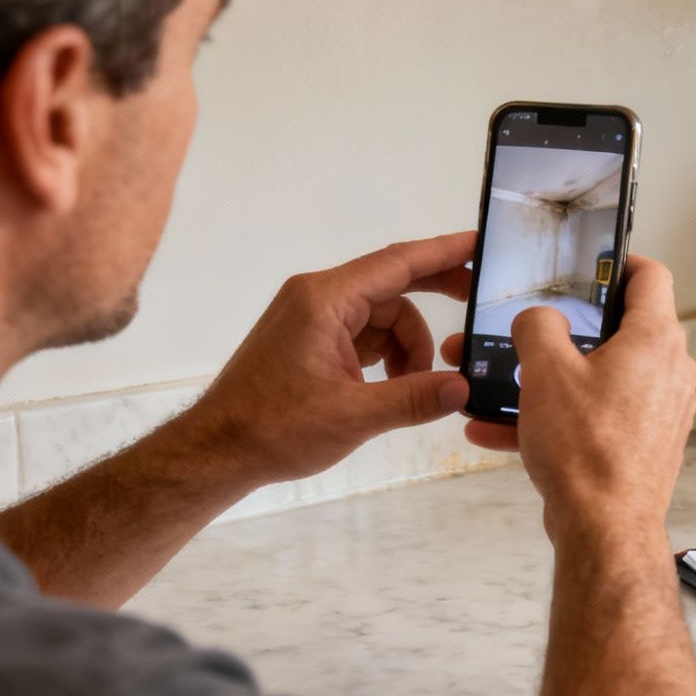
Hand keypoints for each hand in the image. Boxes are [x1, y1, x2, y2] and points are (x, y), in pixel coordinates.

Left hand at [188, 232, 474, 487]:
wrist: (216, 451)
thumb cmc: (275, 428)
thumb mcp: (353, 416)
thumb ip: (414, 398)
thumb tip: (464, 388)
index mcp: (325, 300)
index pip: (396, 263)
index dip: (442, 252)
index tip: (479, 243)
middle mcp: (317, 298)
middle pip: (391, 286)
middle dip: (434, 295)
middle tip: (475, 304)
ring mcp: (311, 319)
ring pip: (381, 317)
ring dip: (407, 347)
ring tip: (416, 388)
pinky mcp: (308, 341)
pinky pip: (363, 335)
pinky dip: (386, 357)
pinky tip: (394, 388)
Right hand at [442, 256, 695, 541]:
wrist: (604, 530)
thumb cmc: (587, 452)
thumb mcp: (546, 372)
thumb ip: (537, 328)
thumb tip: (537, 319)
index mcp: (655, 340)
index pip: (651, 276)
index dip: (620, 262)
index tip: (592, 265)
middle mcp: (669, 371)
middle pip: (619, 330)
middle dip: (566, 331)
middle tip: (529, 331)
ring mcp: (659, 410)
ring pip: (598, 379)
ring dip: (549, 381)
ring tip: (499, 387)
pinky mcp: (642, 444)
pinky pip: (595, 417)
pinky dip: (556, 418)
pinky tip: (497, 431)